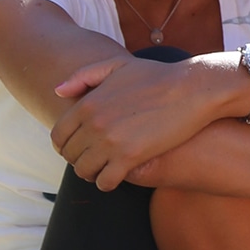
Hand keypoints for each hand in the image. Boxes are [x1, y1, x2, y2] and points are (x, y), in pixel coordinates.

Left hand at [51, 52, 243, 190]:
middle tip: (93, 161)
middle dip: (78, 160)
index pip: (59, 135)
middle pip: (70, 155)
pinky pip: (106, 181)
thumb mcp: (117, 66)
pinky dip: (107, 183)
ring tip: (102, 171)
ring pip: (84, 171)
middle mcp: (94, 124)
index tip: (77, 149)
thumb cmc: (157, 76)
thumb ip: (84, 76)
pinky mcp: (131, 156)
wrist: (192, 89)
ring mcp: (111, 141)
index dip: (64, 146)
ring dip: (91, 174)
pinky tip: (116, 177)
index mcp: (88, 103)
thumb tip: (58, 92)